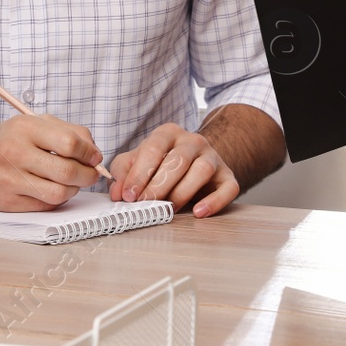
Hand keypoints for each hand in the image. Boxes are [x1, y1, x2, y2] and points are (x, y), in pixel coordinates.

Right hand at [0, 114, 104, 211]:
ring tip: (71, 182)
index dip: (90, 153)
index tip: (95, 157)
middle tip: (90, 174)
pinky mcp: (7, 202)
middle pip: (67, 171)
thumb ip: (66, 131)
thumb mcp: (31, 123)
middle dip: (87, 175)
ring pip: (59, 193)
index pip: (70, 143)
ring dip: (74, 190)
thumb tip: (94, 152)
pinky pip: (45, 206)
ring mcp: (10, 180)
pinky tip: (52, 189)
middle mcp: (15, 153)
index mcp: (24, 128)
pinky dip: (56, 199)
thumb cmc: (3, 141)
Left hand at [108, 122, 237, 217]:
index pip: (153, 148)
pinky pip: (228, 187)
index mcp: (168, 133)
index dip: (139, 174)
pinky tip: (199, 212)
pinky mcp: (228, 176)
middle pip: (178, 160)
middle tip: (145, 204)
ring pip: (201, 171)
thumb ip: (124, 173)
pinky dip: (215, 201)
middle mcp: (192, 141)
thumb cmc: (163, 163)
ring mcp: (213, 157)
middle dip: (158, 185)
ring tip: (169, 209)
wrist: (197, 162)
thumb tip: (117, 192)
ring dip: (182, 192)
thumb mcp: (139, 161)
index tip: (129, 196)